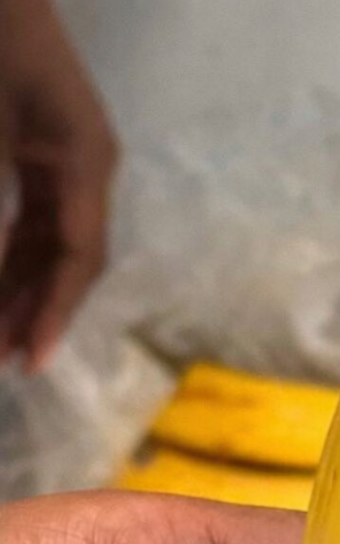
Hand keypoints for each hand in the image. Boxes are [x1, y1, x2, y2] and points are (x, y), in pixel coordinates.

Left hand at [0, 0, 117, 369]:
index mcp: (87, 163)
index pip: (77, 258)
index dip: (51, 315)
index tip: (27, 363)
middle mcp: (88, 165)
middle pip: (68, 257)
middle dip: (33, 309)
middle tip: (4, 360)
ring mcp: (66, 152)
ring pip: (49, 238)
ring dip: (20, 285)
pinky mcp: (39, 141)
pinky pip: (32, 211)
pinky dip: (12, 247)